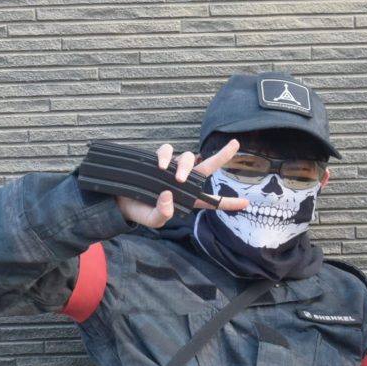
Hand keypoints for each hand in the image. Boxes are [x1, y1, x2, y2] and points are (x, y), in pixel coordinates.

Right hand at [115, 139, 250, 227]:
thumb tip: (170, 194)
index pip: (212, 202)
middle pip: (208, 167)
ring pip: (189, 158)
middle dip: (223, 155)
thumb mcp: (154, 220)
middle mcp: (183, 183)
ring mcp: (171, 169)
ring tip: (176, 178)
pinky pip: (167, 151)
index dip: (229, 203)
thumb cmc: (140, 211)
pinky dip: (166, 156)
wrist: (119, 201)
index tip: (246, 203)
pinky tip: (161, 166)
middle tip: (235, 145)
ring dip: (187, 166)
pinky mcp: (158, 160)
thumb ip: (164, 213)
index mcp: (187, 199)